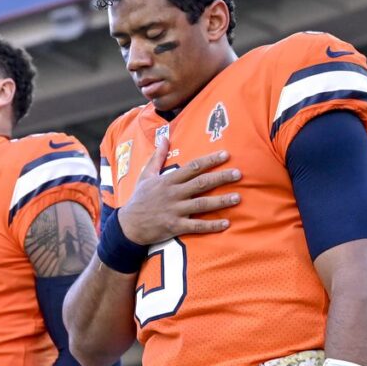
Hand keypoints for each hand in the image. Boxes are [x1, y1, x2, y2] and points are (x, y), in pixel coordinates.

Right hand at [117, 142, 240, 244]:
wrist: (128, 225)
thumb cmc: (139, 198)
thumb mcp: (145, 175)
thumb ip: (157, 157)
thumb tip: (164, 138)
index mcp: (167, 180)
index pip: (192, 167)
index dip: (210, 160)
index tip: (225, 155)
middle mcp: (173, 194)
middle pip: (200, 184)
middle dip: (220, 178)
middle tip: (238, 174)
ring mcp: (174, 211)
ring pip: (201, 205)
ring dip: (220, 201)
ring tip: (238, 197)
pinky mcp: (174, 227)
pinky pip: (196, 227)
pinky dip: (211, 226)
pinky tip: (226, 223)